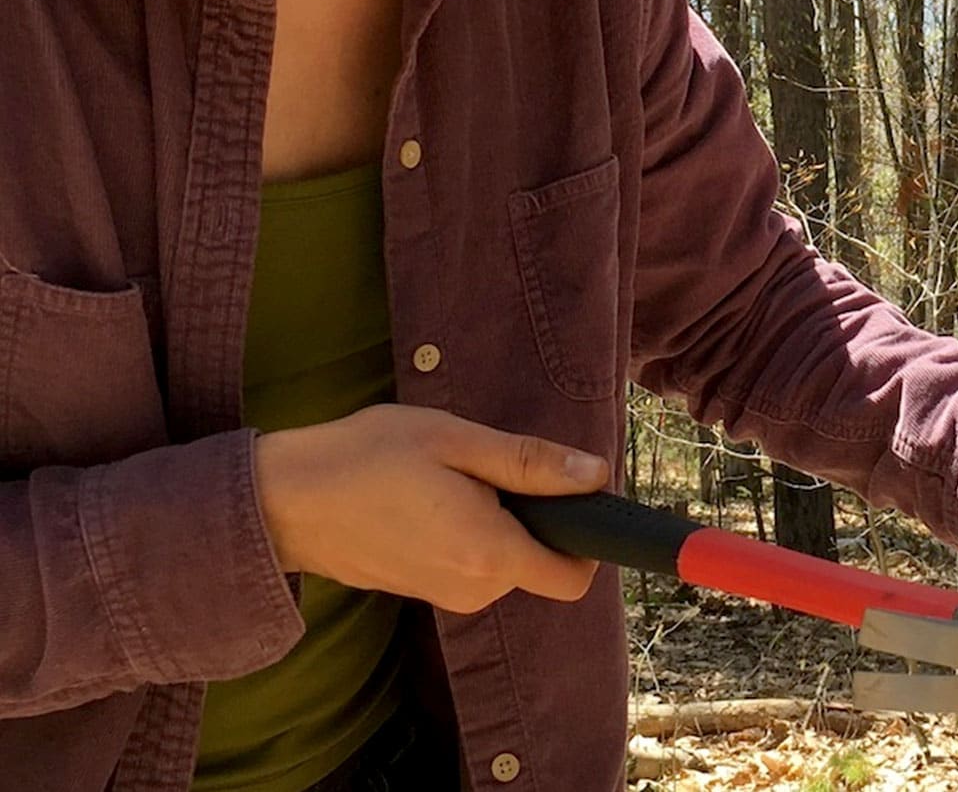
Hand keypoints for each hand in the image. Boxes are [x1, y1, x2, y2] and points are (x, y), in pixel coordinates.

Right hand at [255, 403, 609, 613]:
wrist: (282, 501)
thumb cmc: (367, 458)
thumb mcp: (456, 442)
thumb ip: (531, 463)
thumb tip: (596, 475)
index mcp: (490, 556)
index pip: (573, 578)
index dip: (584, 536)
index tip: (566, 493)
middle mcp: (474, 591)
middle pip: (538, 561)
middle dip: (529, 516)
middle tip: (481, 467)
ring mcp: (444, 596)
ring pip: (502, 560)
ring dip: (493, 520)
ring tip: (445, 479)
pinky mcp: (421, 590)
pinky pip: (469, 563)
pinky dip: (465, 533)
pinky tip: (425, 498)